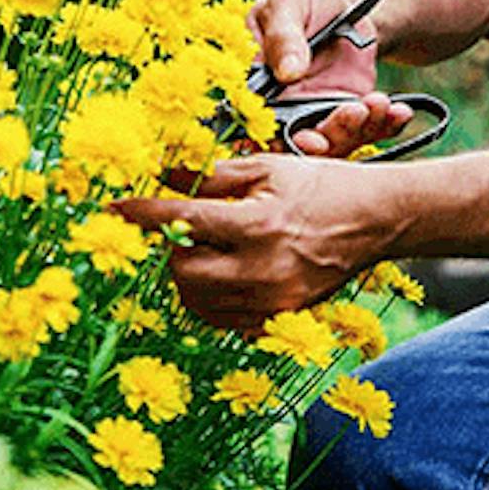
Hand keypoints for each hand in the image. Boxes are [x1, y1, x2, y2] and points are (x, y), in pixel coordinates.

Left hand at [115, 154, 390, 332]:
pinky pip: (223, 319)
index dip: (141, 213)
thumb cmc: (321, 186)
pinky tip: (224, 273)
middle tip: (181, 228)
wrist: (376, 221)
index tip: (112, 208)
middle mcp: (262, 270)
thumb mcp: (265, 168)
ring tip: (204, 249)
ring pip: (197, 301)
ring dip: (188, 275)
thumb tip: (162, 172)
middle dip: (171, 248)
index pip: (181, 220)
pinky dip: (212, 298)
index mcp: (257, 225)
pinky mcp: (279, 321)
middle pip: (182, 271)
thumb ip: (210, 175)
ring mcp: (271, 302)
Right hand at [250, 0, 411, 157]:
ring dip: (361, 127)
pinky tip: (399, 112)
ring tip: (378, 103)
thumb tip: (287, 72)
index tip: (310, 140)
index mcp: (258, 87)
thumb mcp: (286, 3)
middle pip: (303, 141)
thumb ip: (283, 36)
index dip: (282, 143)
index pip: (263, 127)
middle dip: (330, 139)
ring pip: (339, 138)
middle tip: (352, 115)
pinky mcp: (351, 108)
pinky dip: (385, 124)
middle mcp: (286, 108)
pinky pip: (368, 126)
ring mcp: (320, 112)